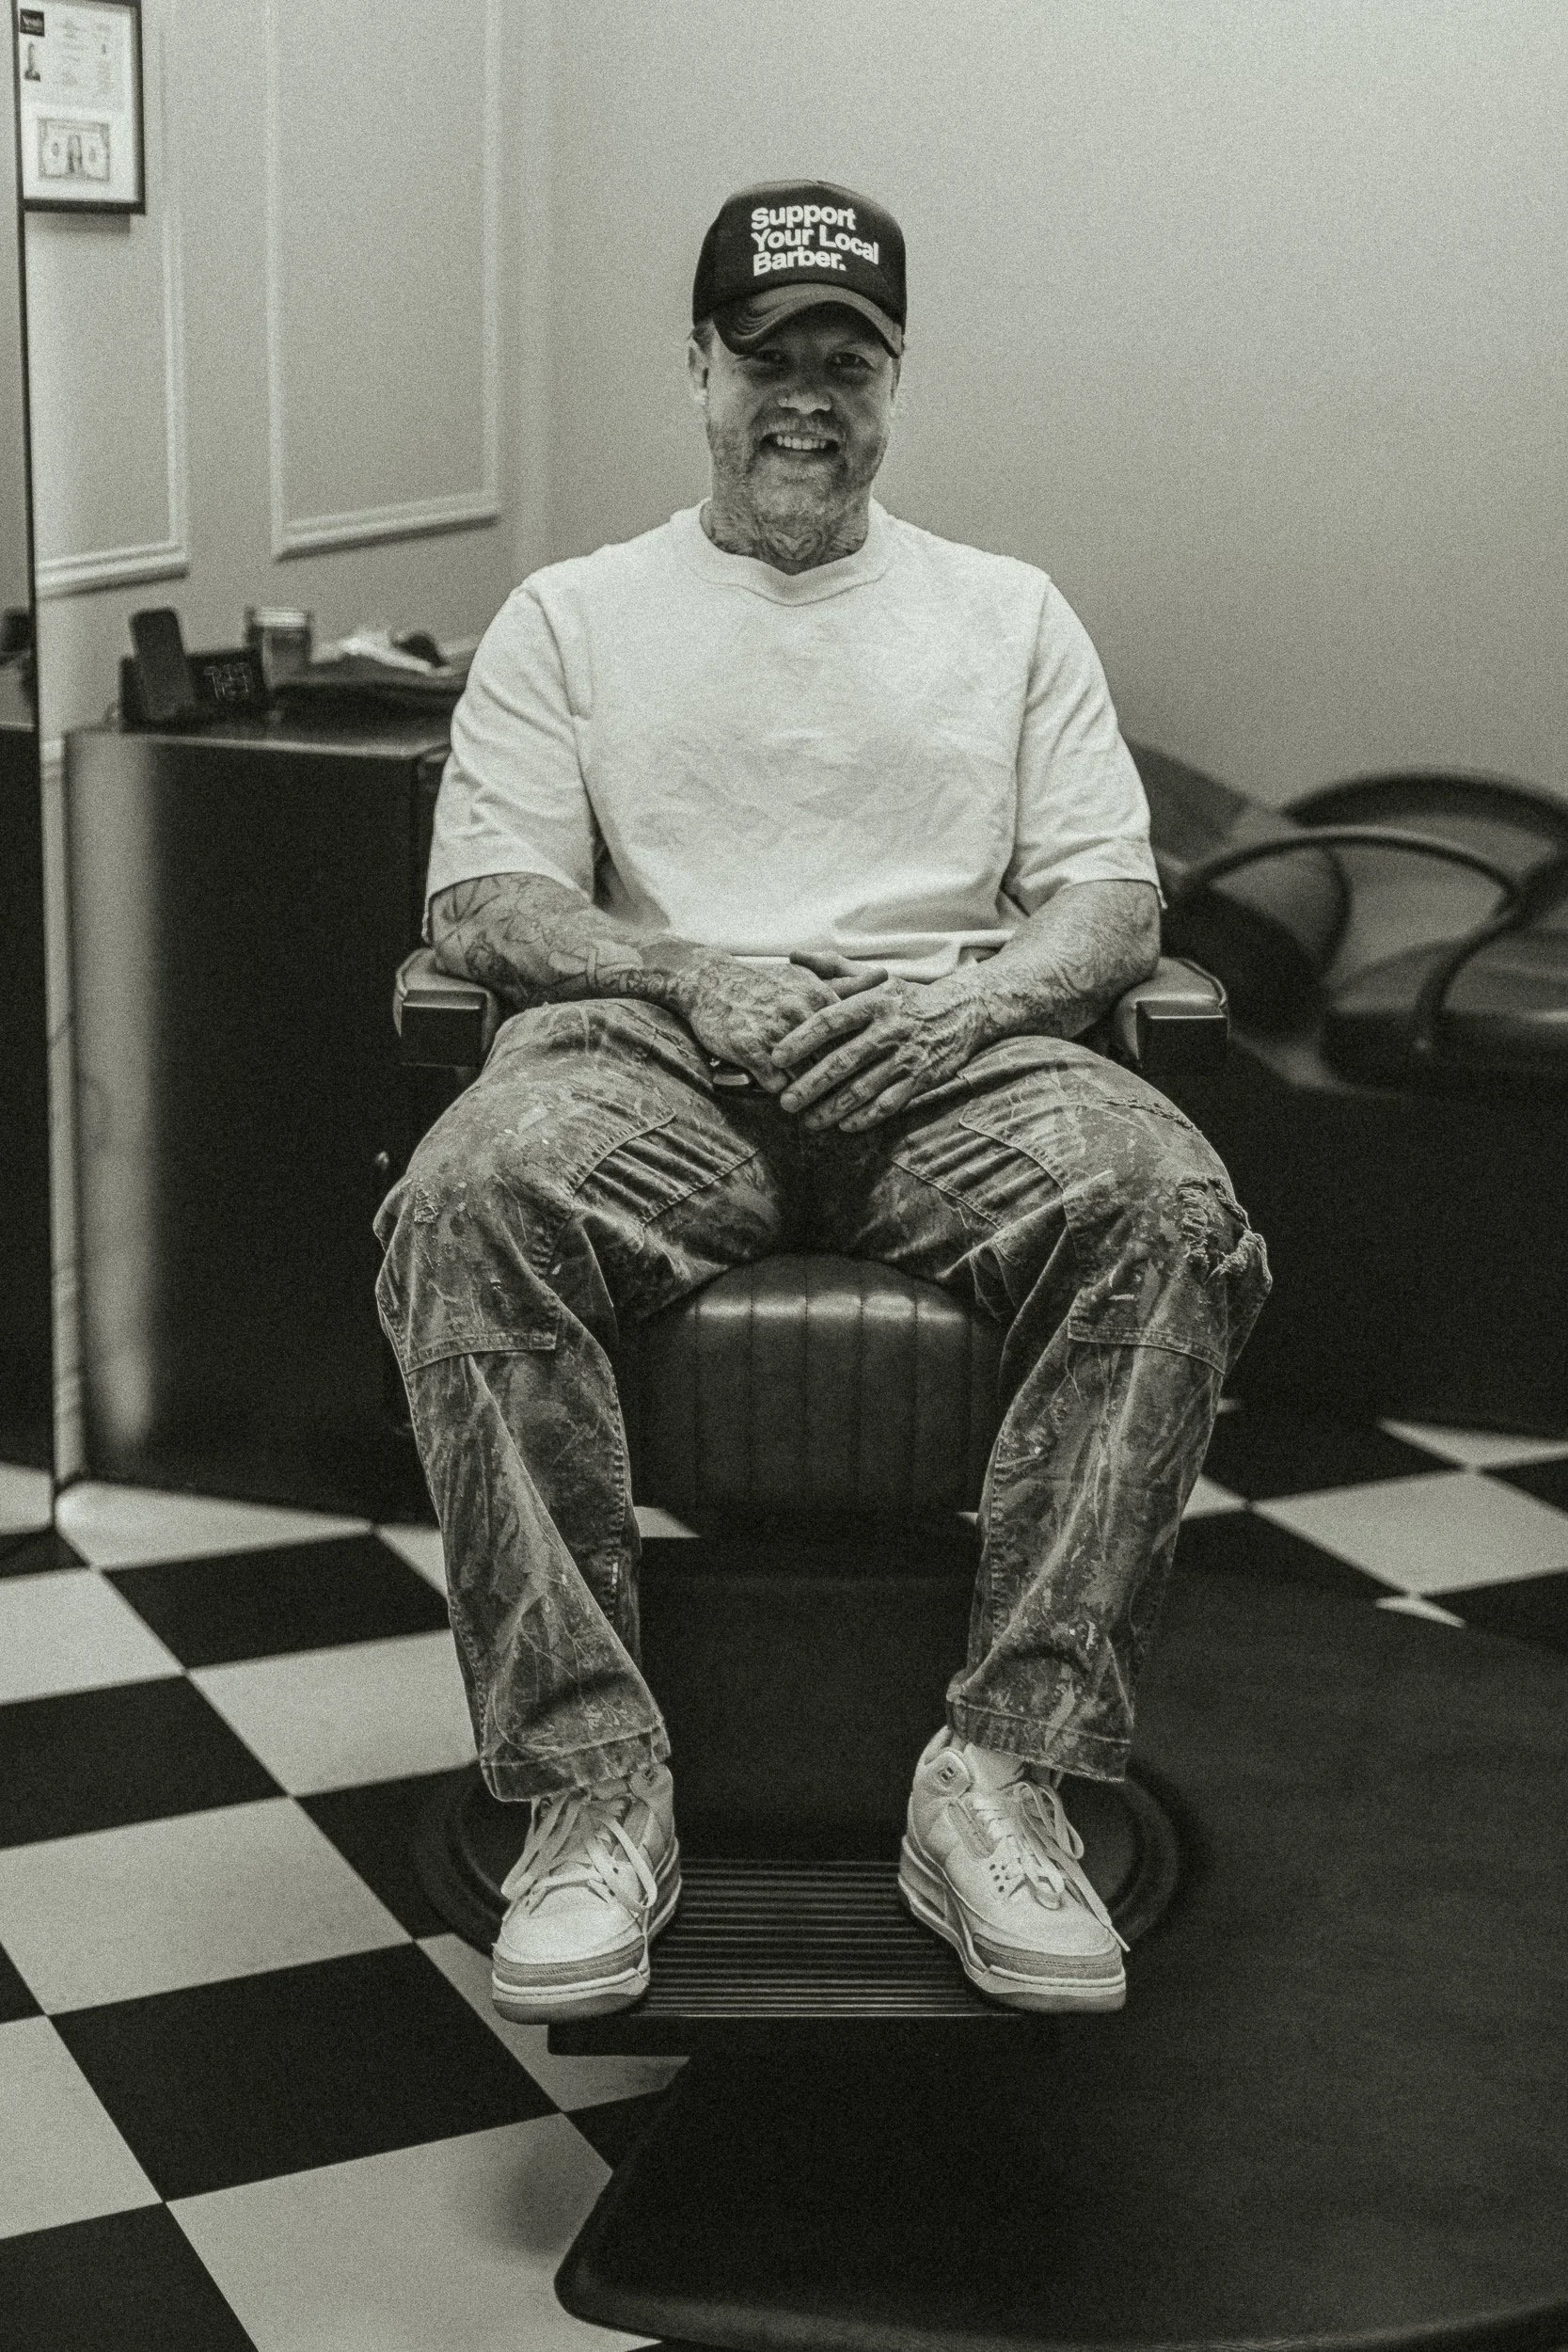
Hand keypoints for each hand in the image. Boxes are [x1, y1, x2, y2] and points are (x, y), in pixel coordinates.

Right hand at [680, 951, 888, 1093]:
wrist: (711, 982)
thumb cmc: (763, 983)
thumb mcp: (805, 977)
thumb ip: (846, 982)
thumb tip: (884, 975)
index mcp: (818, 997)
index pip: (851, 1039)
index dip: (858, 1061)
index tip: (866, 1076)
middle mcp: (799, 1013)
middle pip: (831, 1062)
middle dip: (838, 1086)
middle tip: (844, 1105)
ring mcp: (774, 1031)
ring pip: (804, 1076)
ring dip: (810, 1096)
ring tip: (816, 1111)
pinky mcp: (749, 1048)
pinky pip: (775, 1083)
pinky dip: (781, 1092)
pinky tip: (783, 1096)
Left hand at [769, 974, 990, 1129]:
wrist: (960, 1013)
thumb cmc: (905, 998)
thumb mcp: (873, 978)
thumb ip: (832, 969)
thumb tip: (794, 956)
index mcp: (873, 1002)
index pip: (831, 1021)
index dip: (801, 1039)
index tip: (777, 1056)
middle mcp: (888, 1030)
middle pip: (842, 1061)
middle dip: (811, 1085)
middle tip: (785, 1102)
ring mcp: (904, 1057)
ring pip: (862, 1089)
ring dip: (832, 1109)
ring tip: (808, 1121)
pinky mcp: (919, 1079)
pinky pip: (888, 1104)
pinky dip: (865, 1117)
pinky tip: (845, 1126)